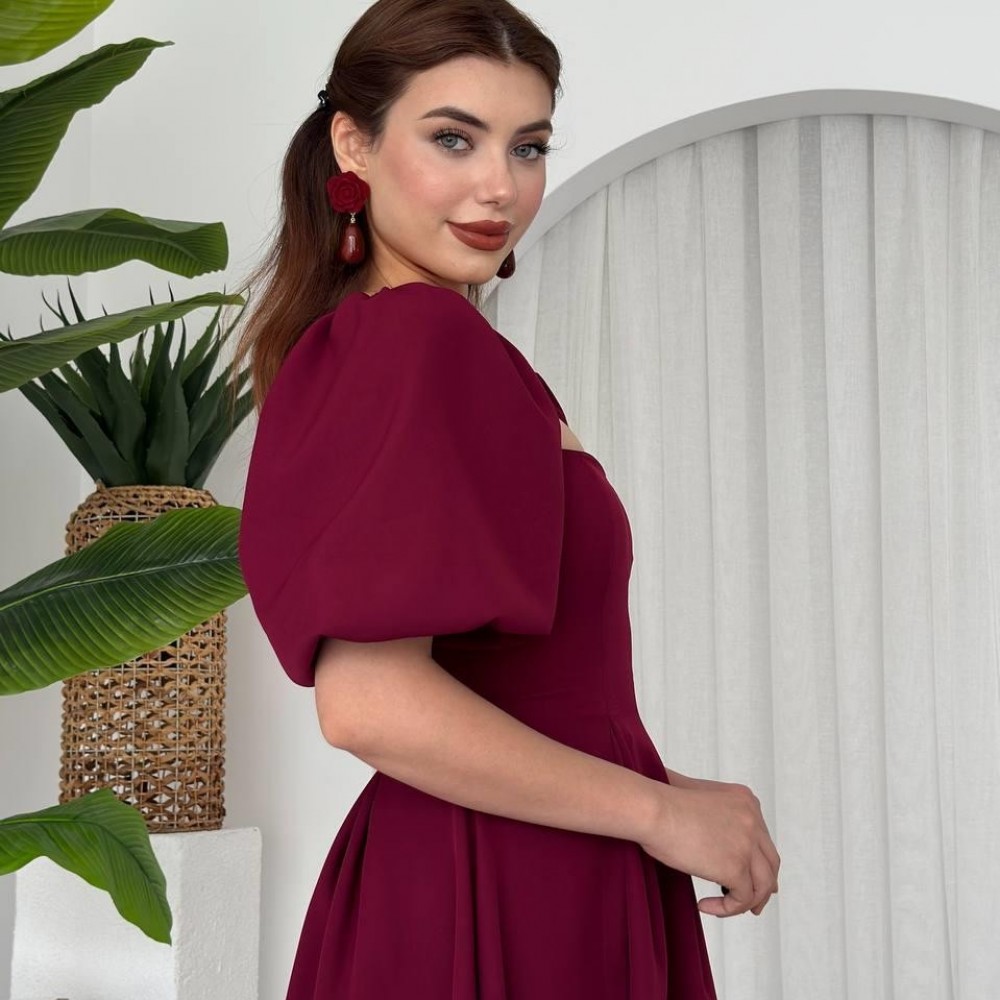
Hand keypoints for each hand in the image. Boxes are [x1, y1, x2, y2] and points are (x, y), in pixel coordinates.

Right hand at [638, 777, 779, 917]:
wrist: (652, 809)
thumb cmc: (661, 801)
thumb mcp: (699, 797)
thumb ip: (712, 811)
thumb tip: (712, 838)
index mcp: (746, 801)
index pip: (763, 839)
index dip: (757, 863)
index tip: (747, 878)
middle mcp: (753, 820)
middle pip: (770, 862)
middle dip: (763, 886)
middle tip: (752, 903)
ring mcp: (747, 845)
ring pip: (762, 885)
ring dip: (748, 901)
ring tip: (726, 908)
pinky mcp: (735, 868)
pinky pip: (741, 899)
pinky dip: (726, 908)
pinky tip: (704, 905)